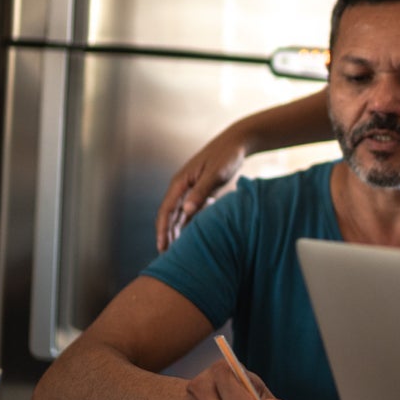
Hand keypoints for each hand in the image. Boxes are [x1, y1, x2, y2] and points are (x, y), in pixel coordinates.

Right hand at [155, 128, 248, 251]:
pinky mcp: (200, 191)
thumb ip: (201, 192)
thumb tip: (186, 211)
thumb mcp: (215, 174)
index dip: (163, 230)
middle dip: (167, 235)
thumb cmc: (227, 155)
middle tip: (167, 257)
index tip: (162, 247)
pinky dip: (189, 225)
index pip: (166, 210)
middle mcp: (181, 187)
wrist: (237, 142)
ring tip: (177, 252)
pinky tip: (192, 238)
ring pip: (179, 215)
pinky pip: (191, 212)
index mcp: (180, 182)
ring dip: (177, 232)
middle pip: (169, 215)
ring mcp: (190, 189)